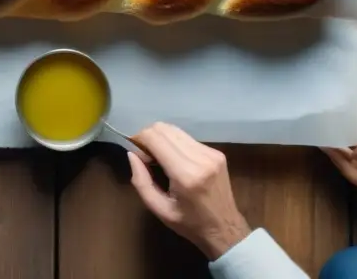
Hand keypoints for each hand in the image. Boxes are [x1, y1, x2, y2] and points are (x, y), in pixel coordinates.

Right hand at [129, 123, 250, 260]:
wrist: (225, 229)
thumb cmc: (189, 223)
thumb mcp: (159, 209)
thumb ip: (141, 181)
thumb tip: (131, 154)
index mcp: (185, 174)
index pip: (155, 138)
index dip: (139, 140)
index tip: (137, 155)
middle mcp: (200, 158)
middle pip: (164, 129)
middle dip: (149, 137)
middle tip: (146, 157)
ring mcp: (211, 153)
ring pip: (176, 130)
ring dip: (162, 139)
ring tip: (161, 159)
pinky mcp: (217, 152)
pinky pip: (188, 138)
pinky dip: (176, 144)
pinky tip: (176, 160)